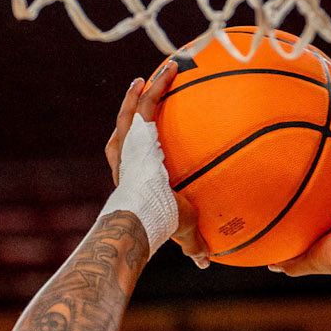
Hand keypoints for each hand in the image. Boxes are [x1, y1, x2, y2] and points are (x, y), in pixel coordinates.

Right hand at [105, 60, 207, 266]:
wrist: (140, 212)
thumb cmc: (159, 223)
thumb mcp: (184, 228)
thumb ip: (194, 242)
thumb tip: (206, 262)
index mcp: (134, 176)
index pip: (131, 158)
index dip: (133, 147)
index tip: (142, 138)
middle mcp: (126, 158)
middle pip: (124, 130)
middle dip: (130, 113)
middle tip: (138, 96)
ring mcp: (128, 144)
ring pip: (130, 114)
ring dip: (139, 95)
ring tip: (147, 76)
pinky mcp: (135, 132)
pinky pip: (147, 103)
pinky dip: (156, 85)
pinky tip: (168, 68)